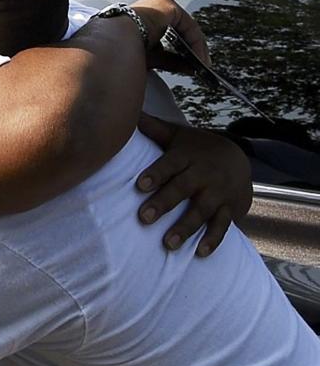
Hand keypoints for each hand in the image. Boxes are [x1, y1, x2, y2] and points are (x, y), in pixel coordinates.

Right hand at [131, 0, 210, 69]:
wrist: (114, 43)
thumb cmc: (123, 52)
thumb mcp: (151, 59)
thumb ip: (169, 61)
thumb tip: (188, 68)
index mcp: (138, 23)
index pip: (164, 37)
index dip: (178, 53)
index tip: (188, 67)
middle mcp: (147, 10)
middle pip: (177, 31)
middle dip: (189, 49)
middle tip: (198, 66)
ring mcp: (156, 4)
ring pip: (184, 27)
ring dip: (195, 46)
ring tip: (201, 64)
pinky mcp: (165, 3)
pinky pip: (186, 24)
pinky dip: (195, 41)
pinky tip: (198, 57)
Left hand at [136, 113, 252, 256]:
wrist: (239, 159)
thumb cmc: (196, 148)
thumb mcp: (177, 136)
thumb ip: (152, 128)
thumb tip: (125, 112)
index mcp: (187, 156)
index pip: (170, 164)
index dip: (156, 174)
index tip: (139, 185)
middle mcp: (203, 174)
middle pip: (182, 189)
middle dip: (164, 203)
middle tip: (143, 218)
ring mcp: (218, 193)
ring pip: (202, 210)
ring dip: (185, 227)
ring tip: (167, 243)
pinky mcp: (230, 208)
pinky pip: (222, 226)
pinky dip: (213, 239)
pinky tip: (200, 253)